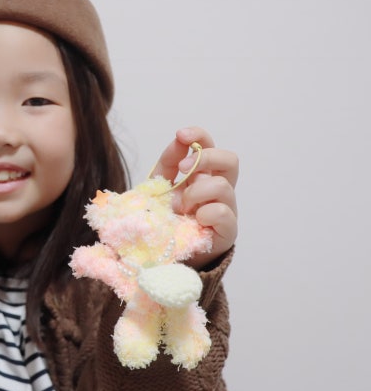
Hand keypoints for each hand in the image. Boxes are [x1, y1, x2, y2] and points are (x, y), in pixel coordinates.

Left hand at [151, 127, 238, 268]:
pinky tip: (192, 220)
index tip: (181, 135)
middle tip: (183, 171)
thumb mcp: (160, 188)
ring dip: (196, 192)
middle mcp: (219, 189)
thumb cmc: (165, 218)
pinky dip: (204, 212)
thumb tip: (179, 140)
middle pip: (230, 160)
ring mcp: (226, 209)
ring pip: (223, 186)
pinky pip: (223, 213)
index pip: (209, 146)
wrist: (164, 255)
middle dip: (205, 159)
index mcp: (203, 174)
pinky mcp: (227, 231)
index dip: (199, 136)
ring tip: (179, 207)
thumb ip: (169, 163)